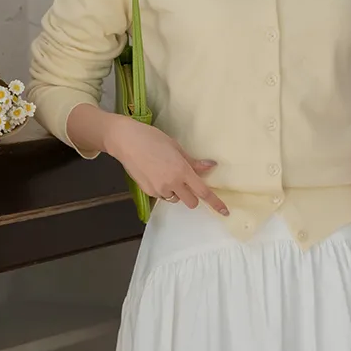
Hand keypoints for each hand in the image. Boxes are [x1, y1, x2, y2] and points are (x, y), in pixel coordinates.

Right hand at [104, 116, 228, 215]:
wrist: (126, 141)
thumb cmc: (152, 138)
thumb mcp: (176, 147)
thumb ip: (192, 162)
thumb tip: (210, 166)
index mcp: (182, 171)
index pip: (203, 192)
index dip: (215, 203)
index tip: (225, 212)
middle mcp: (172, 183)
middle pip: (191, 202)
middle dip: (192, 196)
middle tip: (187, 182)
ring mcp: (159, 189)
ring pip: (175, 199)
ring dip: (177, 192)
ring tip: (167, 174)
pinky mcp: (148, 192)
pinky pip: (162, 196)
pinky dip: (164, 189)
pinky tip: (156, 174)